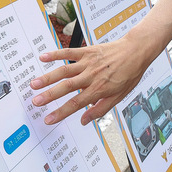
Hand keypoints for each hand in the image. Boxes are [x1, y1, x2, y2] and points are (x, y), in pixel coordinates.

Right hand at [29, 34, 150, 126]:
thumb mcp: (119, 96)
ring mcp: (88, 63)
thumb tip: (84, 121)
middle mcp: (91, 76)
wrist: (137, 51)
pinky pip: (69, 52)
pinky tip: (43, 57)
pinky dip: (56, 54)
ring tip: (34, 83)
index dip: (61, 112)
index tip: (48, 119)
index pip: (76, 104)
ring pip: (64, 71)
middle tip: (36, 102)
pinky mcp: (87, 51)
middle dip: (50, 95)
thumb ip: (100, 109)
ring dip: (48, 77)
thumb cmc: (129, 73)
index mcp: (99, 89)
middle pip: (67, 87)